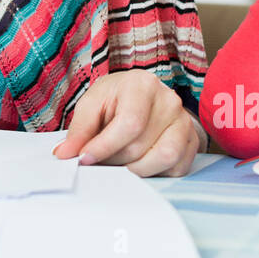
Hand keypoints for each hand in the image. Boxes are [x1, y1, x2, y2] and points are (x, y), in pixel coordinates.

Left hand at [52, 70, 198, 176]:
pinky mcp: (192, 140)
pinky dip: (157, 172)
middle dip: (114, 160)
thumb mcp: (92, 104)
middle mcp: (169, 100)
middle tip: (100, 160)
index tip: (84, 159)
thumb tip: (65, 154)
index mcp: (142, 84)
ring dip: (136, 169)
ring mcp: (184, 120)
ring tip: (120, 163)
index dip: (104, 147)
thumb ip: (79, 129)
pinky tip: (141, 162)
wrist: (142, 97)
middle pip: (140, 145)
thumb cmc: (116, 99)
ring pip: (164, 158)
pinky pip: (178, 167)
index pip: (129, 124)